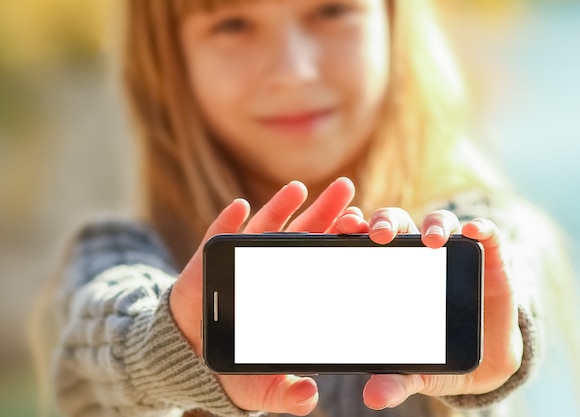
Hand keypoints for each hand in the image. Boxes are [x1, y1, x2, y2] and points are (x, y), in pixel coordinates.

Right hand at [170, 177, 367, 415]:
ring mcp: (240, 260)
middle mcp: (271, 267)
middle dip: (324, 211)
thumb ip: (286, 394)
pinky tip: (239, 207)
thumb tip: (310, 399)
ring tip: (299, 188)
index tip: (361, 226)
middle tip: (346, 189)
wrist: (189, 349)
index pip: (322, 260)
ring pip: (265, 228)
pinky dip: (227, 222)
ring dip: (280, 206)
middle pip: (303, 233)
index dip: (339, 242)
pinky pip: (218, 237)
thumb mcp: (264, 386)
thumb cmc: (234, 362)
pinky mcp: (209, 259)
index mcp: (292, 289)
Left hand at [351, 208, 522, 409]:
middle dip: (386, 222)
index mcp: (391, 272)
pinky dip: (480, 228)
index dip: (355, 228)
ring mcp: (455, 253)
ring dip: (435, 224)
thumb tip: (373, 398)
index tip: (343, 227)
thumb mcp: (416, 371)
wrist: (486, 358)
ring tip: (432, 240)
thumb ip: (396, 379)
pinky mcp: (488, 257)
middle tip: (379, 235)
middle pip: (399, 223)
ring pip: (441, 223)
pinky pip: (485, 234)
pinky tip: (474, 232)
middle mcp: (419, 255)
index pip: (368, 241)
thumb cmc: (438, 354)